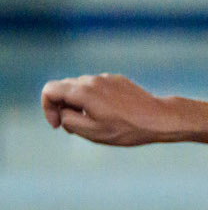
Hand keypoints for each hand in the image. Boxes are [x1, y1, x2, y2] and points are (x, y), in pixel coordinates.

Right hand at [40, 73, 175, 147]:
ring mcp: (105, 77)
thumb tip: (62, 113)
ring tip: (94, 122)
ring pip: (81, 88)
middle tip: (74, 128)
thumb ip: (70, 121)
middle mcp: (91, 79)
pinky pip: (97, 87)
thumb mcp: (93, 133)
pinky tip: (109, 114)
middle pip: (64, 88)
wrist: (158, 119)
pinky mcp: (116, 79)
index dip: (47, 108)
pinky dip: (94, 100)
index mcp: (82, 91)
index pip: (50, 90)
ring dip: (79, 104)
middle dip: (63, 108)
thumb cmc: (127, 129)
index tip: (57, 125)